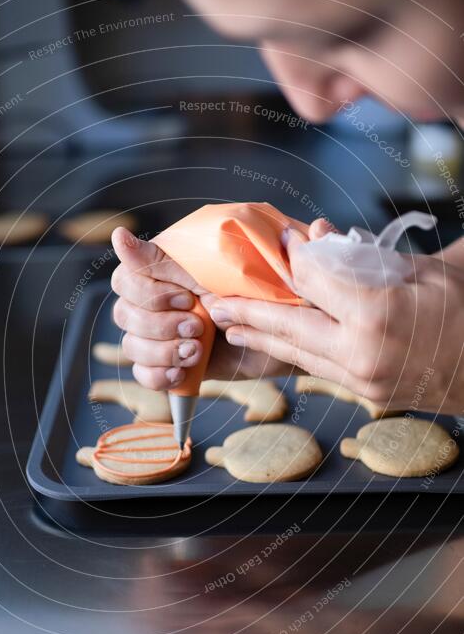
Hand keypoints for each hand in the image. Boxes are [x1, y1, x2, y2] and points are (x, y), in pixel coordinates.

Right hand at [111, 228, 288, 388]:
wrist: (297, 326)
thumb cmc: (266, 283)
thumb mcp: (220, 263)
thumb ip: (165, 255)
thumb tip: (118, 236)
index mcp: (168, 267)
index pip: (125, 279)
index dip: (150, 295)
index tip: (187, 298)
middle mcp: (161, 298)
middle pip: (124, 314)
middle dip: (160, 326)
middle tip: (200, 328)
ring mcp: (167, 332)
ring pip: (131, 345)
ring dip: (162, 352)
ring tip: (196, 352)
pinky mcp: (177, 362)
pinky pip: (144, 374)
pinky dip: (159, 376)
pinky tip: (183, 372)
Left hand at [210, 227, 463, 413]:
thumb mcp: (419, 268)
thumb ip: (360, 256)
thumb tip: (314, 237)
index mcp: (377, 314)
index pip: (313, 280)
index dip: (291, 258)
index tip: (275, 243)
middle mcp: (362, 354)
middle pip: (290, 326)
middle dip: (247, 311)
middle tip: (212, 301)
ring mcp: (363, 382)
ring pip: (298, 354)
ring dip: (261, 338)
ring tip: (230, 324)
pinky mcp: (366, 396)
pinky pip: (319, 369)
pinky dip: (293, 352)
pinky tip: (273, 343)